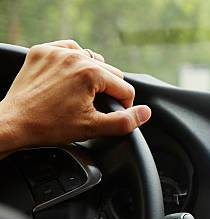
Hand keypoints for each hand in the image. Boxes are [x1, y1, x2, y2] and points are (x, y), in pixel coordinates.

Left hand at [0, 40, 150, 155]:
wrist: (14, 123)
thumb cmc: (50, 126)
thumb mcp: (93, 128)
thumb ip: (125, 121)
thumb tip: (146, 113)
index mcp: (90, 74)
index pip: (124, 88)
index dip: (123, 105)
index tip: (111, 115)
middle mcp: (75, 57)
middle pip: (110, 72)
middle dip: (108, 91)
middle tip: (95, 108)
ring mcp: (56, 52)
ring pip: (92, 60)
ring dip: (93, 75)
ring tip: (83, 94)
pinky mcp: (42, 52)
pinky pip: (69, 50)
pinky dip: (74, 62)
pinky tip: (70, 78)